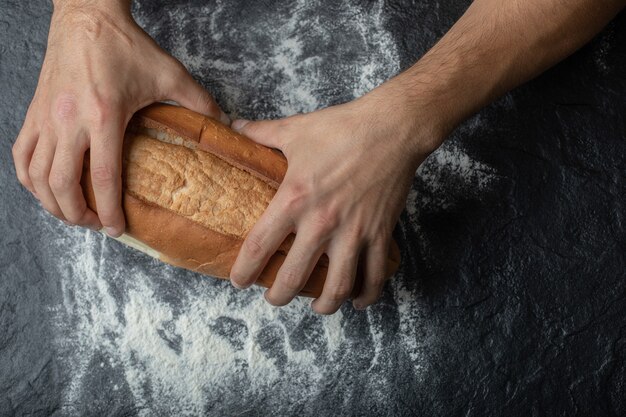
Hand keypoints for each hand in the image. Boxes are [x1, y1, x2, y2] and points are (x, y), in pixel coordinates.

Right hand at [12, 0, 227, 235]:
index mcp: (104, 116)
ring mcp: (47, 118)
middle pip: (62, 185)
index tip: (117, 229)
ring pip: (37, 176)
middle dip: (78, 215)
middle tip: (97, 224)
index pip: (102, 177)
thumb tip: (224, 124)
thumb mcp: (170, 73)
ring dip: (52, 203)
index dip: (109, 210)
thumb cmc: (125, 45)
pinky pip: (21, 154)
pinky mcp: (35, 112)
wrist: (86, 16)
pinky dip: (29, 179)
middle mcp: (69, 121)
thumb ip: (199, 101)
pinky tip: (44, 189)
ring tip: (73, 214)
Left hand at [228, 88, 438, 313]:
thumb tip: (233, 126)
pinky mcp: (380, 234)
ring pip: (337, 287)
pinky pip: (374, 276)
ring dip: (324, 305)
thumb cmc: (342, 128)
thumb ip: (261, 133)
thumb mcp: (295, 130)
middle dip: (279, 295)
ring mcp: (354, 232)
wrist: (392, 128)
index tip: (239, 281)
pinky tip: (357, 301)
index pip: (259, 246)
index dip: (245, 270)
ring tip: (316, 307)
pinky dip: (366, 295)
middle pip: (294, 277)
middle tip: (274, 297)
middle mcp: (322, 223)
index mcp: (294, 200)